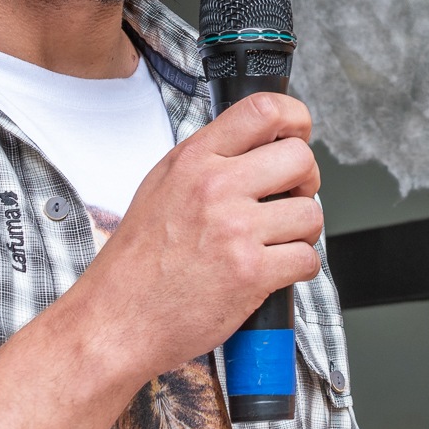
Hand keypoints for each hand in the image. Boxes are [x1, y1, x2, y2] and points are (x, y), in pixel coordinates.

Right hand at [74, 91, 322, 385]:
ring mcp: (235, 230)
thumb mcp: (161, 186)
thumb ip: (209, 160)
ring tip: (274, 241)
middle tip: (290, 197)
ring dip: (302, 231)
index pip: (263, 110)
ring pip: (311, 213)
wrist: (117, 319)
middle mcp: (216, 188)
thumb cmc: (137, 261)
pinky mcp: (252, 273)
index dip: (295, 119)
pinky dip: (298, 267)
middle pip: (300, 158)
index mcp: (195, 160)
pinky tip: (272, 270)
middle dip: (306, 180)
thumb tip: (259, 144)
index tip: (298, 134)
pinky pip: (308, 258)